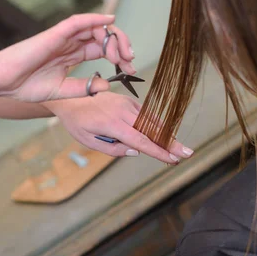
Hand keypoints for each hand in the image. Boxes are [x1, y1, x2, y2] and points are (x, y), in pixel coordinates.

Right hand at [0, 14, 134, 102]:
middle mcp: (70, 43)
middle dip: (121, 46)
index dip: (119, 56)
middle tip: (130, 61)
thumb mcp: (63, 92)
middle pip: (103, 36)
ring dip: (113, 37)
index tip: (130, 69)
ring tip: (121, 54)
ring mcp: (63, 37)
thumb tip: (108, 85)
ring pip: (95, 28)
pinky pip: (78, 21)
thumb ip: (84, 88)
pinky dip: (95, 18)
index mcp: (72, 55)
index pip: (102, 49)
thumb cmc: (26, 86)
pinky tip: (110, 21)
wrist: (3, 82)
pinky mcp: (55, 33)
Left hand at [46, 92, 193, 163]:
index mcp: (113, 124)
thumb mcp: (89, 141)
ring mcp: (127, 103)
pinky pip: (145, 114)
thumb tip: (136, 152)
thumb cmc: (77, 122)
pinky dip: (156, 125)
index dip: (158, 151)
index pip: (141, 141)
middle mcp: (123, 112)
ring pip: (152, 121)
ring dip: (166, 134)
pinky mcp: (127, 100)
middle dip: (171, 143)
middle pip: (152, 130)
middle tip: (187, 153)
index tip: (173, 159)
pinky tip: (163, 134)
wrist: (69, 96)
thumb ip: (113, 149)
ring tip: (178, 147)